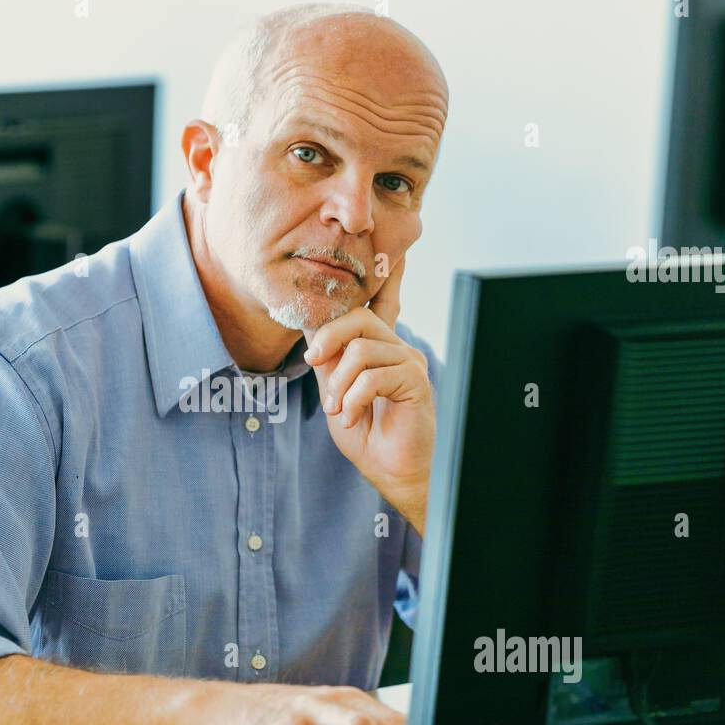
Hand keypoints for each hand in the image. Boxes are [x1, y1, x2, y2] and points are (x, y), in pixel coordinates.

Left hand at [302, 258, 433, 533]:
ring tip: (338, 409)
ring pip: (360, 349)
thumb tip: (309, 325)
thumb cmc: (367, 435)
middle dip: (327, 338)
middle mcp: (396, 349)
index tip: (392, 253)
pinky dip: (354, 399)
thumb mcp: (335, 393)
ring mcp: (408, 362)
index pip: (381, 303)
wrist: (392, 471)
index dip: (386, 276)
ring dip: (339, 384)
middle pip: (358, 318)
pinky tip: (352, 418)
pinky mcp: (415, 381)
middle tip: (312, 363)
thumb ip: (328, 362)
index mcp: (378, 348)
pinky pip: (373, 377)